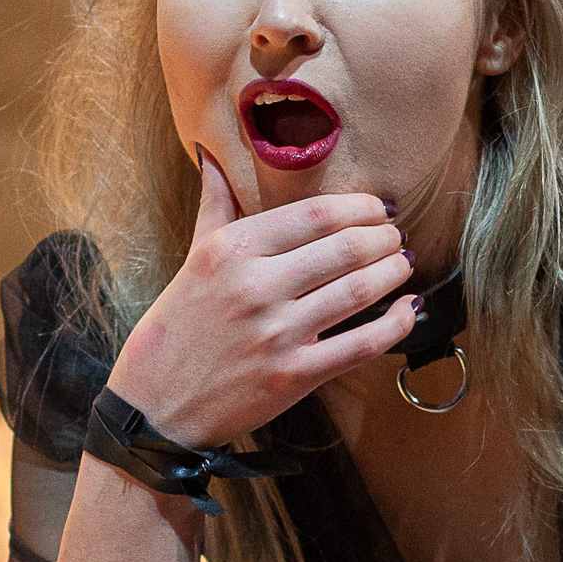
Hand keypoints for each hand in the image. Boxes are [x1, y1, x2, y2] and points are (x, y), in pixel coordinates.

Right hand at [106, 151, 417, 449]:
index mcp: (231, 250)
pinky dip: (394, 324)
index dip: (360, 207)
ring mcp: (277, 333)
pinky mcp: (293, 376)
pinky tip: (406, 310)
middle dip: (384, 238)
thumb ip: (214, 205)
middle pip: (346, 248)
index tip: (378, 208)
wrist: (156, 406)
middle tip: (394, 237)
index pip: (317, 214)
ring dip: (394, 272)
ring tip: (402, 264)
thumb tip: (212, 155)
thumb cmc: (176, 329)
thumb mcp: (192, 258)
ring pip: (359, 291)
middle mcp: (255, 287)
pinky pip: (362, 345)